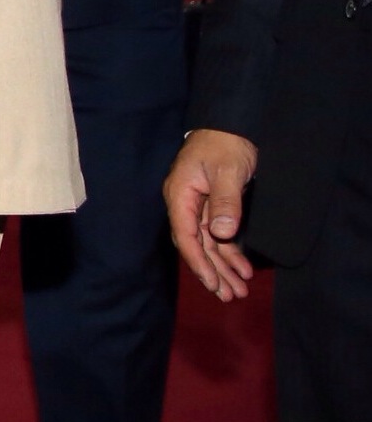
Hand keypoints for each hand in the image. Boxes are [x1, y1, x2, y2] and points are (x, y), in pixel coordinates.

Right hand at [164, 128, 257, 301]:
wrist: (231, 125)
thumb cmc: (225, 144)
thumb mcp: (227, 171)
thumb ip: (224, 202)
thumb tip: (221, 234)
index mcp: (180, 195)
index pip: (185, 236)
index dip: (198, 262)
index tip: (212, 282)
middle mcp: (186, 205)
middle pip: (196, 245)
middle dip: (212, 272)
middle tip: (228, 296)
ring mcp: (199, 207)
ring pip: (209, 244)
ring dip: (223, 267)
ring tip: (238, 290)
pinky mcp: (213, 207)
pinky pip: (219, 236)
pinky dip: (230, 253)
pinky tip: (241, 269)